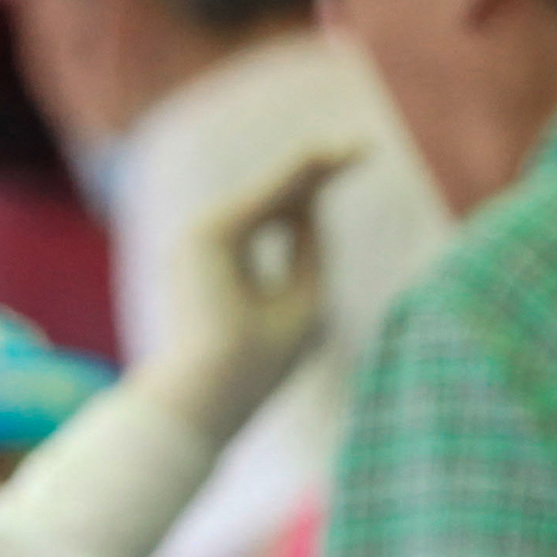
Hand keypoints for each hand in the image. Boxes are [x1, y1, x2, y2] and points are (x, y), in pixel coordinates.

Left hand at [139, 146, 359, 443]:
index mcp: (220, 234)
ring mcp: (194, 246)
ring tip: (338, 178)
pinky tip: (304, 213)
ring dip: (297, 197)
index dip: (327, 164)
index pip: (284, 185)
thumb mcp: (300, 307)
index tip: (364, 149)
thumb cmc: (250, 366)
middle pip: (271, 190)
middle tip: (358, 153)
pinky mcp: (198, 263)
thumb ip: (312, 249)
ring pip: (259, 209)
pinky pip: (245, 231)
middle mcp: (200, 230)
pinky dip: (276, 222)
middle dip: (314, 175)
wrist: (192, 408)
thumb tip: (309, 210)